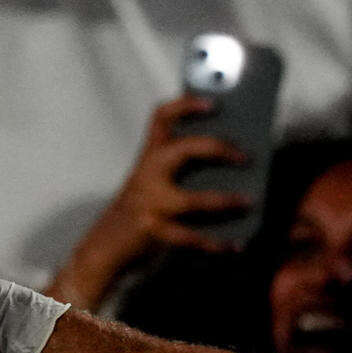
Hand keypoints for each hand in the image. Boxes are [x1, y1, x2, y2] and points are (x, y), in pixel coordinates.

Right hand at [57, 95, 247, 298]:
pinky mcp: (154, 232)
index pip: (162, 118)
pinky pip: (191, 237)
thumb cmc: (136, 213)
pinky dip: (215, 242)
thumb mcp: (152, 185)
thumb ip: (180, 172)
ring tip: (249, 201)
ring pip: (191, 200)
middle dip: (218, 148)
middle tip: (244, 156)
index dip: (187, 105)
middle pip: (183, 149)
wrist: (102, 249)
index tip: (215, 104)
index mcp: (148, 159)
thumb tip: (231, 167)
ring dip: (224, 201)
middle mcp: (146, 176)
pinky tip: (235, 243)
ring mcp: (149, 204)